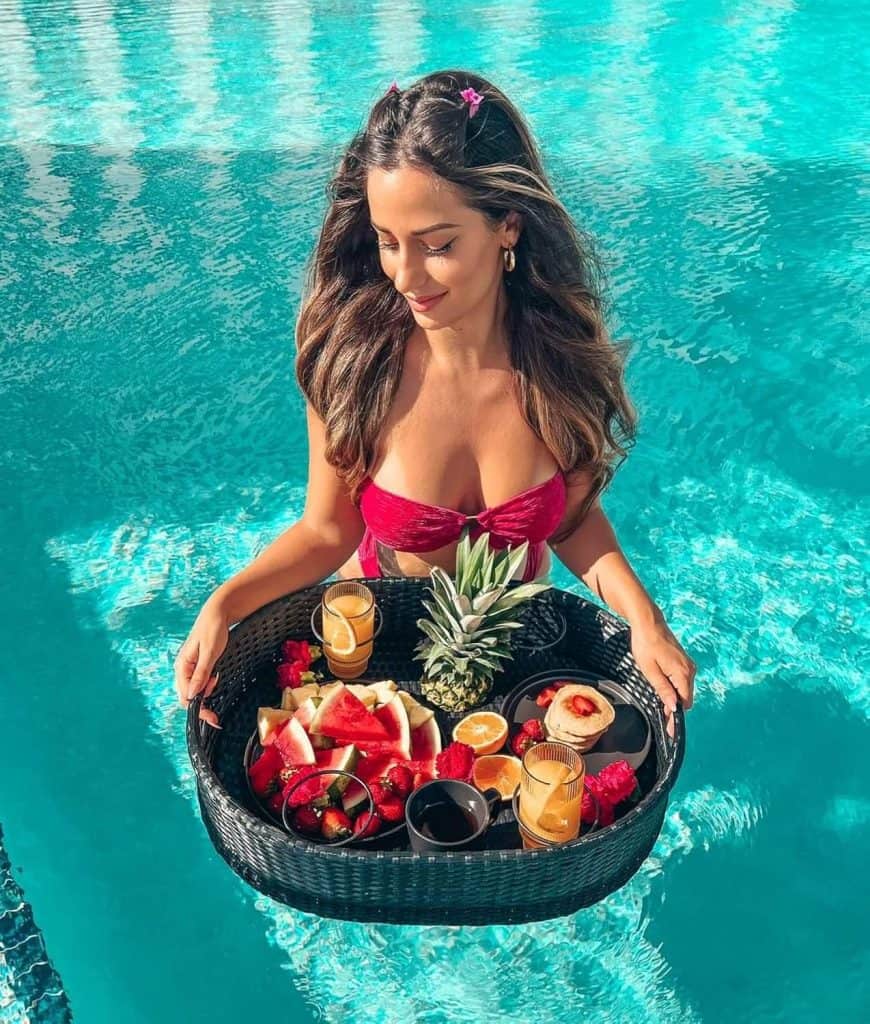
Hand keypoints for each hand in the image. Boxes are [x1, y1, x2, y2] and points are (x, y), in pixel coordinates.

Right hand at [174, 597, 229, 726]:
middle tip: (217, 710)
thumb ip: (201, 673)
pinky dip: (208, 685)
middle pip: (188, 697)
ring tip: (217, 680)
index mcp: (181, 666)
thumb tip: (194, 695)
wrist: (218, 613)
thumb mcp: (210, 652)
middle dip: (202, 705)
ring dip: (206, 693)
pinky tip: (215, 679)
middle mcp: (182, 669)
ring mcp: (190, 668)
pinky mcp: (198, 666)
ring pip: (194, 691)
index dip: (198, 709)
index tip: (212, 718)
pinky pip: (200, 682)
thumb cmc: (213, 629)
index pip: (185, 696)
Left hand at [629, 613, 694, 714]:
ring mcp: (687, 664)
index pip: (684, 702)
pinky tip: (666, 693)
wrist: (648, 623)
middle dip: (676, 709)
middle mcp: (689, 670)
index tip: (670, 729)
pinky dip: (675, 688)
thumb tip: (674, 707)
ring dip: (675, 698)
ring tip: (662, 710)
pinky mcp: (682, 660)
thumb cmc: (646, 644)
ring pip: (684, 689)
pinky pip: (681, 680)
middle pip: (686, 697)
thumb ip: (663, 689)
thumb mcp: (650, 670)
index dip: (676, 717)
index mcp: (682, 673)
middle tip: (664, 723)